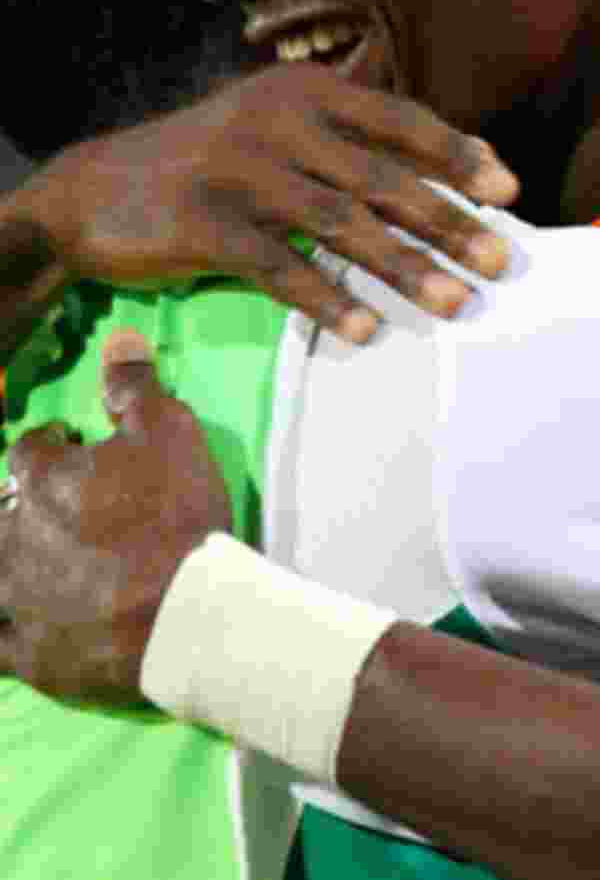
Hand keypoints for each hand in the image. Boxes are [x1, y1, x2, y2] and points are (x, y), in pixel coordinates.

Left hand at [0, 330, 229, 700]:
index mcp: (42, 479)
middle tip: (55, 508)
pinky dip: (3, 626)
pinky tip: (13, 620)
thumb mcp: (170, 431)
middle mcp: (14, 536)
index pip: (28, 448)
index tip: (70, 444)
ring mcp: (16, 600)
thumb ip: (135, 386)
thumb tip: (118, 337)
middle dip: (18, 505)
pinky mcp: (28, 655)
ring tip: (31, 560)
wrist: (188, 615)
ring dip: (7, 558)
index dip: (51, 443)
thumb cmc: (178, 516)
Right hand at [17, 63, 518, 339]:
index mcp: (304, 91)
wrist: (93, 190)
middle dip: (447, 222)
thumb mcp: (276, 130)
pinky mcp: (203, 223)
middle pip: (380, 177)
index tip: (509, 192)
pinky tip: (369, 327)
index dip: (458, 156)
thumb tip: (443, 184)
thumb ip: (347, 144)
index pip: (400, 120)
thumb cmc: (210, 164)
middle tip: (498, 262)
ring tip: (455, 303)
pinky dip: (328, 299)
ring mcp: (238, 171)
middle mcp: (276, 121)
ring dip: (404, 267)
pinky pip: (281, 268)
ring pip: (340, 224)